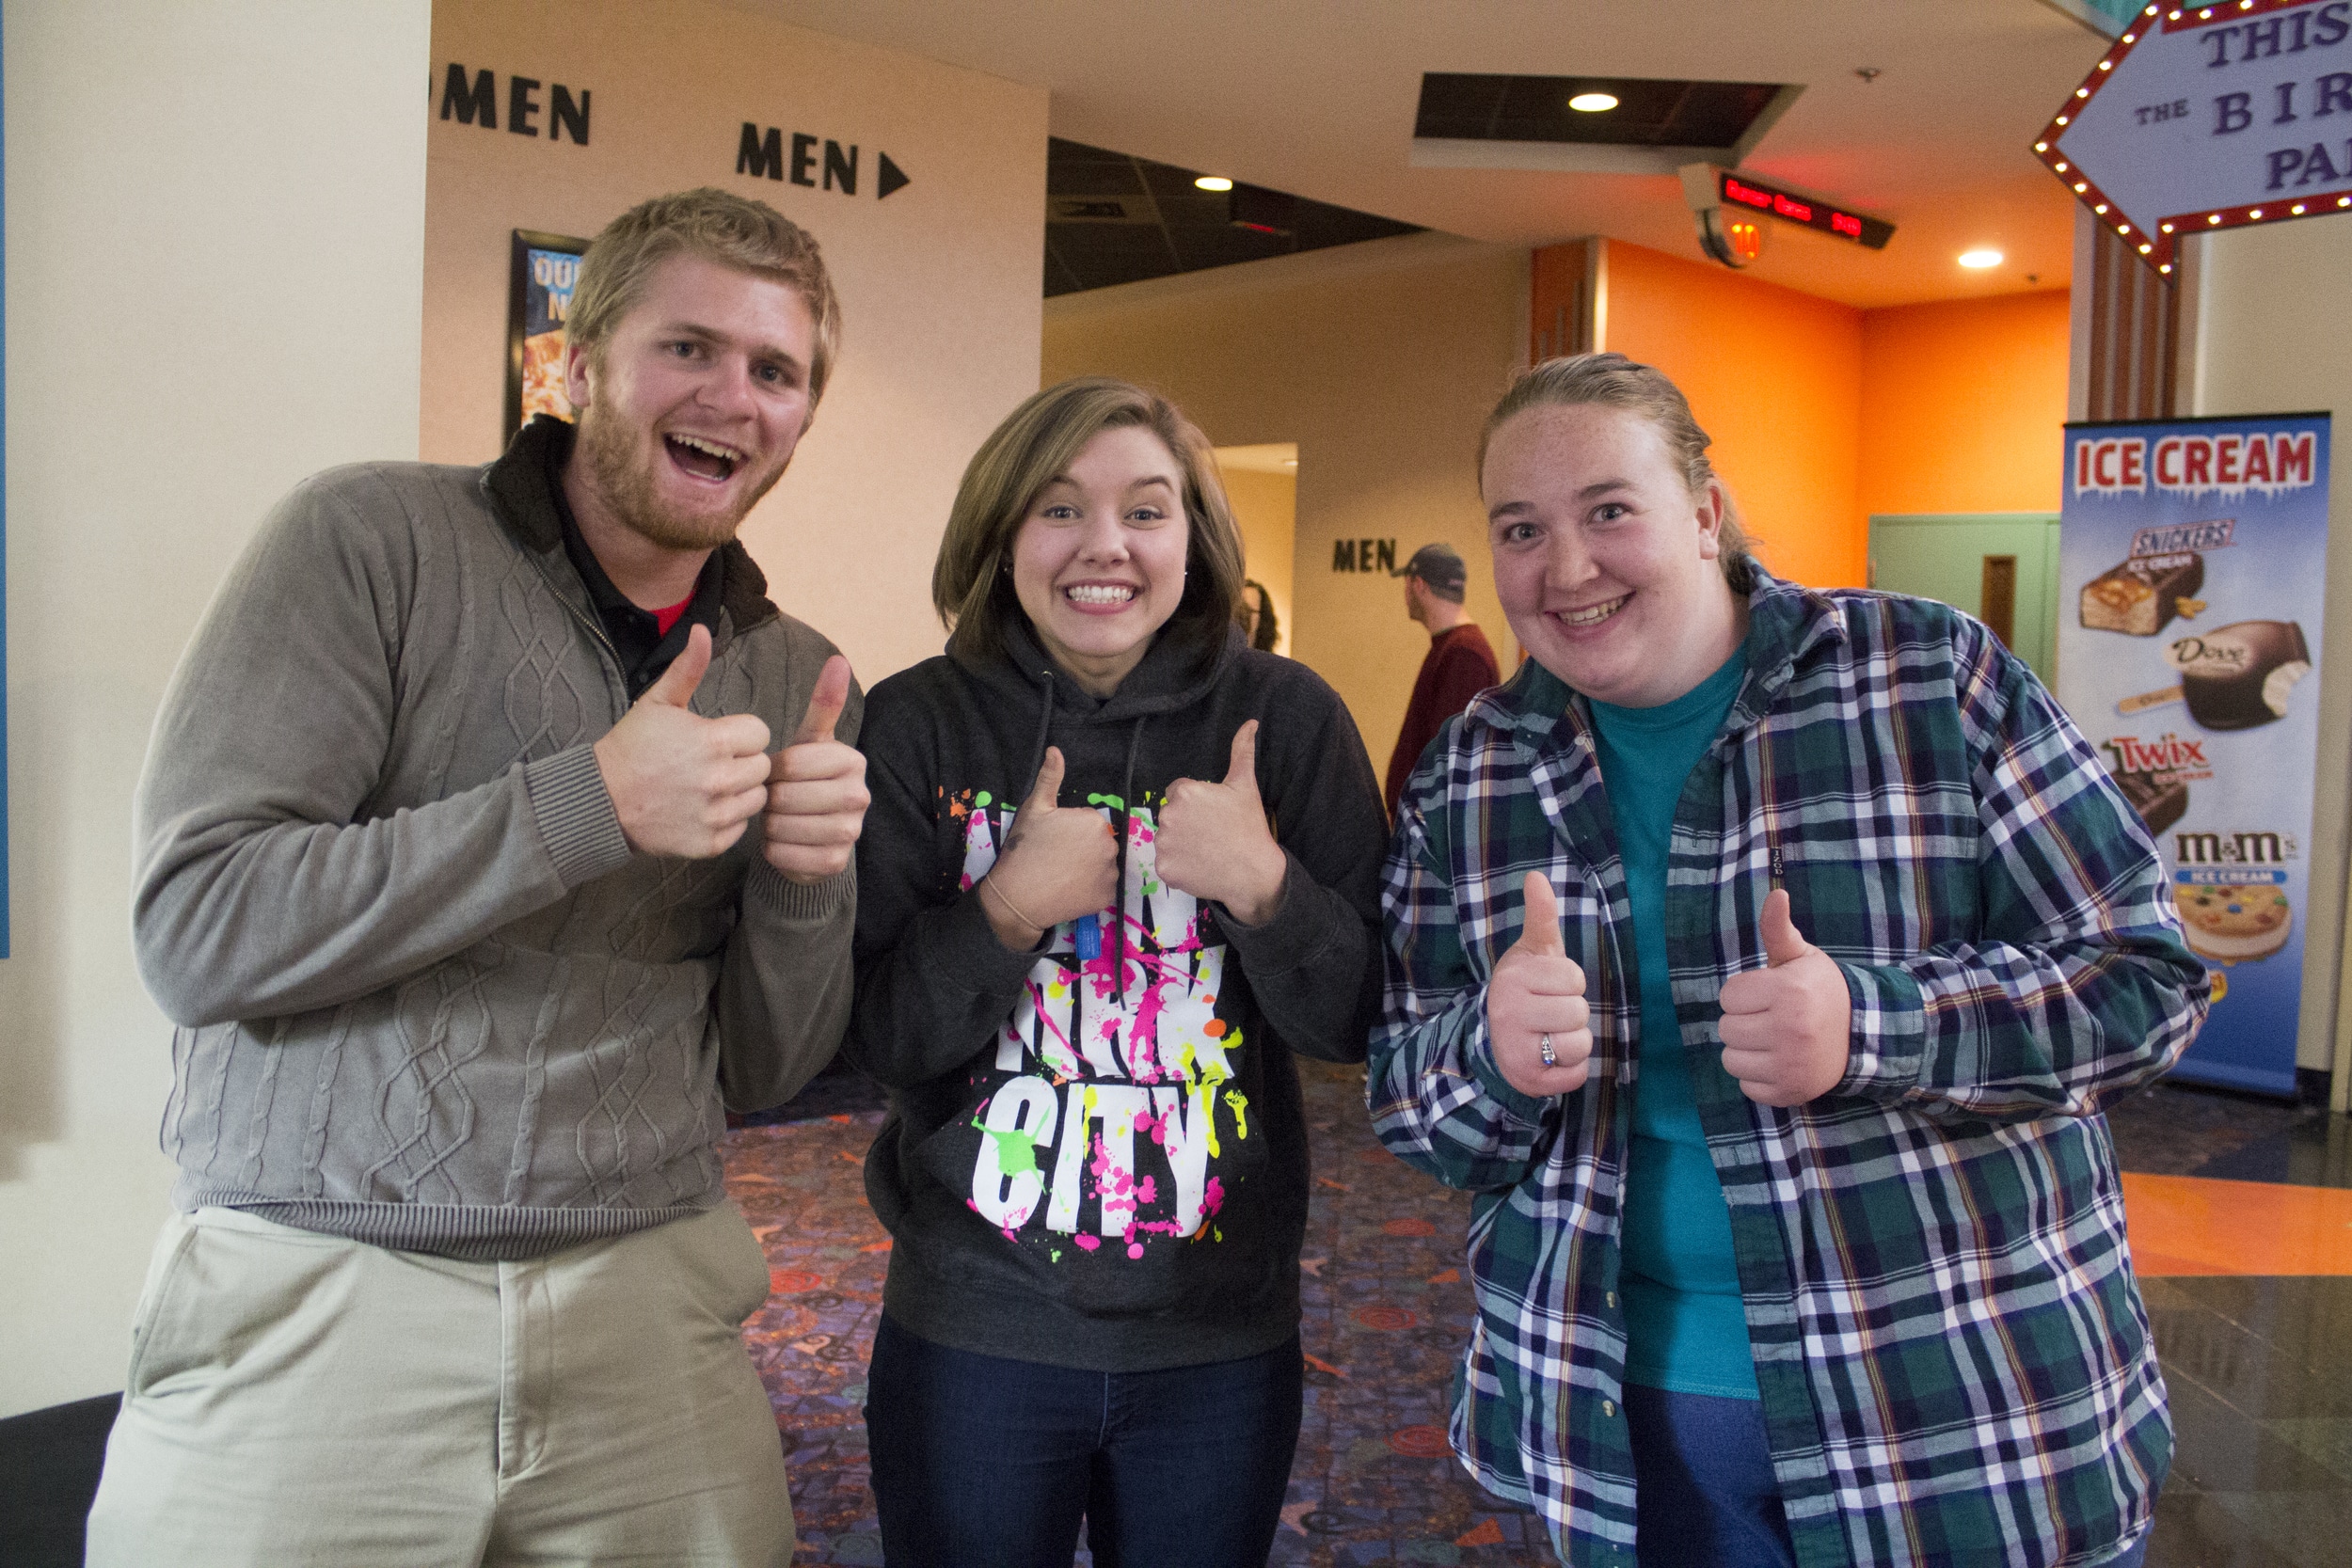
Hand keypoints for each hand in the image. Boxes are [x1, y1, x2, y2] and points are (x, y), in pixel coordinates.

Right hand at [593, 624, 771, 857]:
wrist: (601, 801)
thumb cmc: (632, 747)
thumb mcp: (658, 702)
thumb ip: (688, 668)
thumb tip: (702, 630)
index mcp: (712, 741)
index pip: (760, 733)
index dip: (741, 734)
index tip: (717, 738)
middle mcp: (719, 780)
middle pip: (762, 766)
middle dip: (742, 761)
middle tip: (711, 763)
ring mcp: (715, 814)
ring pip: (756, 798)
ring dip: (739, 791)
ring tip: (707, 786)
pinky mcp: (710, 842)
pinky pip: (741, 827)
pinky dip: (726, 820)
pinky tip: (700, 809)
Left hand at [760, 654, 868, 884]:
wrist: (812, 836)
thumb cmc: (806, 781)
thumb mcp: (810, 742)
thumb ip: (823, 703)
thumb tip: (839, 659)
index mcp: (853, 761)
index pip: (790, 764)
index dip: (772, 770)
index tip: (779, 774)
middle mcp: (860, 796)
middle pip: (785, 796)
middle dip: (770, 799)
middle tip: (776, 799)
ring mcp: (852, 832)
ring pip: (782, 826)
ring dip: (769, 824)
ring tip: (778, 818)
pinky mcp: (836, 863)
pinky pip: (784, 855)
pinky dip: (773, 850)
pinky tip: (783, 842)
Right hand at [980, 747, 1116, 948]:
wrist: (1017, 897)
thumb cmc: (1024, 849)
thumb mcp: (1034, 809)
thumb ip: (1049, 778)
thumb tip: (1054, 749)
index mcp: (1094, 822)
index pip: (1088, 822)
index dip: (1069, 831)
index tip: (1053, 841)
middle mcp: (1109, 846)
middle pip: (1099, 843)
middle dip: (1083, 849)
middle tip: (1057, 858)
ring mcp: (1110, 874)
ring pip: (1103, 865)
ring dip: (1089, 869)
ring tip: (1063, 875)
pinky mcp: (1107, 897)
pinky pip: (1103, 888)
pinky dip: (1091, 889)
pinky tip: (1070, 889)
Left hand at [1154, 721, 1287, 925]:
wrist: (1254, 872)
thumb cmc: (1249, 826)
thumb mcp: (1245, 785)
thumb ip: (1241, 751)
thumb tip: (1251, 722)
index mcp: (1184, 792)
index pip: (1177, 793)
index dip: (1196, 805)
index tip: (1213, 816)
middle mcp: (1167, 815)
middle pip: (1170, 815)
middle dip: (1186, 822)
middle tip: (1210, 834)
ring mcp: (1163, 844)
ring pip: (1166, 839)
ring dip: (1180, 843)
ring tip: (1205, 850)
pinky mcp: (1163, 868)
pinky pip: (1165, 862)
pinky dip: (1178, 865)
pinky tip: (1199, 866)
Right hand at [1484, 872, 1591, 1096]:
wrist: (1496, 1040)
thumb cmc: (1526, 989)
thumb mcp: (1533, 952)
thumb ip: (1541, 917)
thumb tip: (1537, 876)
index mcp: (1512, 978)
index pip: (1574, 978)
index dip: (1569, 982)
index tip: (1549, 986)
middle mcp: (1509, 1014)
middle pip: (1578, 1012)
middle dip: (1572, 1013)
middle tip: (1549, 1013)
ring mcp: (1517, 1050)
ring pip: (1579, 1045)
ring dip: (1573, 1042)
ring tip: (1550, 1035)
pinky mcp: (1530, 1081)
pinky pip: (1577, 1075)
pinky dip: (1572, 1070)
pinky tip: (1551, 1059)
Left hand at [1718, 889, 1851, 1106]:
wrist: (1864, 1034)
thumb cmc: (1820, 990)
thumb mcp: (1801, 957)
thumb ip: (1778, 929)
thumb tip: (1776, 893)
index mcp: (1788, 992)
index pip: (1728, 996)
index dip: (1744, 994)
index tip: (1768, 994)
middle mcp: (1789, 1029)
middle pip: (1726, 1028)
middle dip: (1744, 1021)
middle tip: (1771, 1018)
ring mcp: (1790, 1064)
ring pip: (1730, 1059)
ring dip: (1746, 1050)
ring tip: (1773, 1040)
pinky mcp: (1790, 1092)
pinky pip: (1746, 1086)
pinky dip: (1758, 1077)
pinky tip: (1780, 1062)